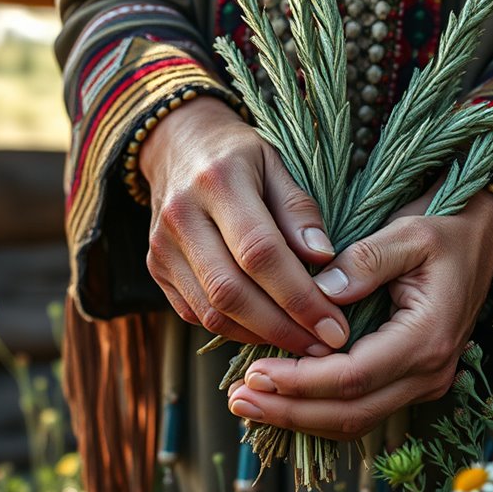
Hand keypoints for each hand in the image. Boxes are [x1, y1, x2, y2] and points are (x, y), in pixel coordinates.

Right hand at [139, 97, 349, 355]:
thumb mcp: (276, 164)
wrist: (177, 145)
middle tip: (326, 346)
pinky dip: (236, 331)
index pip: (260, 252)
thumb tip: (325, 260)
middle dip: (283, 328)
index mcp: (218, 181)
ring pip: (211, 312)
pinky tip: (270, 333)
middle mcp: (181, 217)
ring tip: (305, 344)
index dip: (300, 296)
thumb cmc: (240, 156)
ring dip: (261, 336)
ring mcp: (161, 247)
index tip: (335, 325)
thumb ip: (300, 211)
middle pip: (231, 292)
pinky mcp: (156, 270)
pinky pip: (196, 315)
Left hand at [226, 188, 492, 438]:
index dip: (301, 381)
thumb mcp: (409, 232)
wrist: (485, 235)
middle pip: (351, 412)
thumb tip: (319, 294)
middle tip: (238, 400)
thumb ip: (365, 262)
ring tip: (249, 404)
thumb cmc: (448, 227)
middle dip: (291, 411)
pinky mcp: (412, 379)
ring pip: (355, 420)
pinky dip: (320, 410)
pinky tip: (283, 400)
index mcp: (428, 337)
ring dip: (300, 418)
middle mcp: (430, 371)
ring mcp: (424, 380)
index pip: (354, 377)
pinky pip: (362, 408)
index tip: (255, 372)